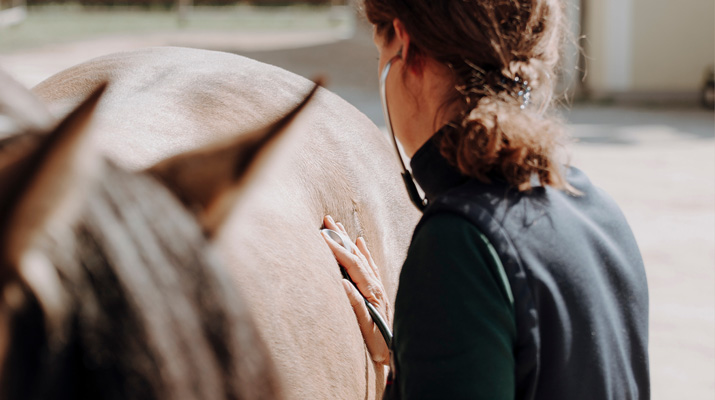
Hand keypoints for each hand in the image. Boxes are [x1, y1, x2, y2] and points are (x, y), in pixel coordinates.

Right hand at [321, 215, 390, 364]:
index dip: (336, 249)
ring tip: (338, 224)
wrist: (394, 353)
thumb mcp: (365, 327)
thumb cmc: (378, 343)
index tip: (322, 235)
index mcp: (371, 291)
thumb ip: (355, 304)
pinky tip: (359, 242)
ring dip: (349, 240)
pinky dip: (363, 252)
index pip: (352, 264)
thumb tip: (343, 283)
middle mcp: (375, 285)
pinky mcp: (377, 290)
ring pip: (361, 257)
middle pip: (356, 255)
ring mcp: (377, 286)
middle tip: (327, 219)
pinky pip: (369, 265)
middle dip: (341, 236)